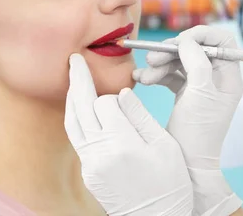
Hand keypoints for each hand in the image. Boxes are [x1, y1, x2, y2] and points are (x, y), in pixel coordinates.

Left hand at [65, 54, 192, 215]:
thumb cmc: (170, 182)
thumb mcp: (164, 146)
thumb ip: (141, 116)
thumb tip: (123, 92)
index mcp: (122, 144)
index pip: (105, 103)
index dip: (114, 94)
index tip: (126, 94)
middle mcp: (100, 154)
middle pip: (80, 108)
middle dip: (77, 80)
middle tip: (74, 59)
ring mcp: (91, 166)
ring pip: (72, 123)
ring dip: (71, 99)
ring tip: (73, 79)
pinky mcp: (89, 174)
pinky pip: (77, 139)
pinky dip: (76, 119)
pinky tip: (81, 109)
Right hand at [132, 26, 242, 215]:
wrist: (186, 165)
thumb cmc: (198, 132)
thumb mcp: (200, 93)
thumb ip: (196, 61)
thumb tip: (187, 40)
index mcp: (229, 77)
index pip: (222, 41)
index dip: (201, 35)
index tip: (180, 40)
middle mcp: (217, 79)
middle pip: (196, 49)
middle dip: (172, 51)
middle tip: (152, 57)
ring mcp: (201, 87)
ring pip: (180, 62)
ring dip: (160, 64)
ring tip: (144, 75)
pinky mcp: (186, 95)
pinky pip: (171, 76)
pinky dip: (156, 75)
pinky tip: (141, 79)